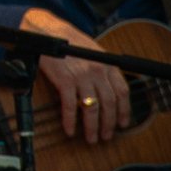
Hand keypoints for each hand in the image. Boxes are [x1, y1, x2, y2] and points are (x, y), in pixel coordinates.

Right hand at [22, 8, 131, 141]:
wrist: (46, 31)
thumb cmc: (68, 40)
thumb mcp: (93, 52)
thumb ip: (103, 69)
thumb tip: (106, 90)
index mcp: (108, 64)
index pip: (122, 92)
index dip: (124, 111)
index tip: (122, 123)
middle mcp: (98, 71)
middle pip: (109, 104)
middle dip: (109, 124)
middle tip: (106, 136)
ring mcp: (82, 76)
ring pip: (92, 108)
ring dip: (92, 127)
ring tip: (91, 138)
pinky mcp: (64, 80)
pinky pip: (70, 106)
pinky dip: (70, 121)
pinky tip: (70, 130)